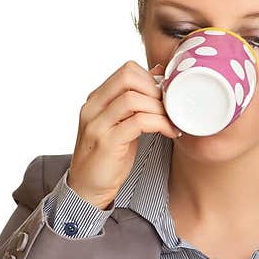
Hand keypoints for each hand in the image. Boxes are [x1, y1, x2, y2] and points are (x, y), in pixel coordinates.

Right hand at [67, 60, 181, 209]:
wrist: (86, 188)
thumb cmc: (107, 157)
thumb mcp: (120, 124)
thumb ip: (134, 102)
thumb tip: (158, 74)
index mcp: (96, 99)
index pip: (126, 70)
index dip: (151, 79)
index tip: (165, 96)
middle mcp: (93, 107)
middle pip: (128, 77)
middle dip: (156, 90)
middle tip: (170, 107)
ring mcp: (98, 124)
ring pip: (133, 99)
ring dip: (159, 108)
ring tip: (172, 120)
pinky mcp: (107, 142)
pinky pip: (138, 122)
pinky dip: (160, 123)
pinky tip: (170, 132)